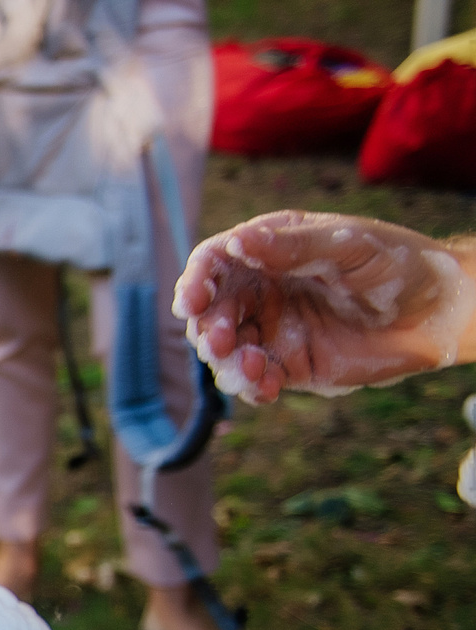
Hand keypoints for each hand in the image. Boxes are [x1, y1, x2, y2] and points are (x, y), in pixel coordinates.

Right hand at [174, 211, 472, 401]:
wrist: (439, 313)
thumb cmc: (398, 265)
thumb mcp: (348, 246)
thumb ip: (293, 246)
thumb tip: (238, 242)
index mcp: (270, 251)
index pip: (215, 263)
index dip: (195, 281)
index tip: (190, 301)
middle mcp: (262, 290)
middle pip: (210, 311)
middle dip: (207, 329)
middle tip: (219, 343)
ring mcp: (272, 330)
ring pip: (225, 350)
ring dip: (226, 363)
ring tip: (252, 369)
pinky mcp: (289, 365)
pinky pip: (255, 380)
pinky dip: (252, 387)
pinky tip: (266, 387)